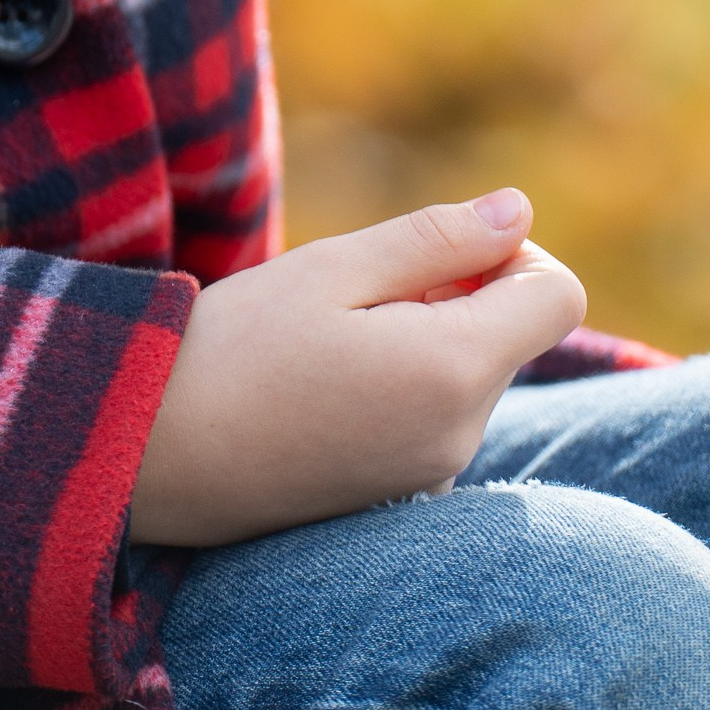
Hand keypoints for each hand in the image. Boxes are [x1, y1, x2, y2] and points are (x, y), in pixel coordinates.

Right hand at [129, 189, 586, 547]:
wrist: (150, 460)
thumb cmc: (233, 349)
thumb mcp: (332, 269)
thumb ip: (437, 240)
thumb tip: (519, 210)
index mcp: (453, 369)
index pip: (559, 295)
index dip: (511, 254)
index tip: (432, 253)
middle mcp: (461, 436)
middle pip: (511, 336)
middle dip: (456, 296)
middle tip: (352, 296)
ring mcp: (432, 477)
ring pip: (468, 377)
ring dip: (421, 343)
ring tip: (321, 348)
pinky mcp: (399, 499)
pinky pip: (433, 421)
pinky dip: (398, 390)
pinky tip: (317, 392)